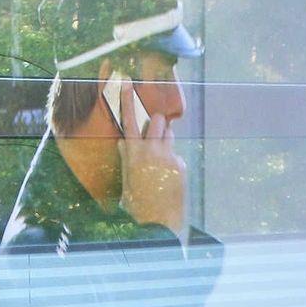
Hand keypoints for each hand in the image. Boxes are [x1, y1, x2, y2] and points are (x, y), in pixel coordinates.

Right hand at [119, 108, 185, 235]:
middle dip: (156, 123)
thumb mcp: (126, 180)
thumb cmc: (136, 204)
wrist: (157, 224)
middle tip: (153, 133)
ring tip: (158, 160)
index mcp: (133, 153)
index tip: (127, 83)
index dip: (128, 100)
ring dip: (164, 140)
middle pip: (157, 120)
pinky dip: (171, 163)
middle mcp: (151, 150)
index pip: (130, 120)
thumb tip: (125, 144)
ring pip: (169, 135)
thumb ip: (127, 158)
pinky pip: (175, 156)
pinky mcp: (180, 165)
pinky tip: (167, 181)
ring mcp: (168, 156)